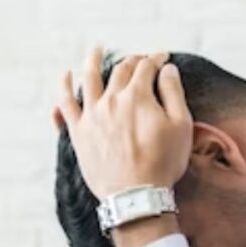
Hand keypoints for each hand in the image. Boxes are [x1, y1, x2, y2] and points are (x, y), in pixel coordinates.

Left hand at [54, 48, 192, 199]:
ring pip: (90, 78)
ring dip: (93, 60)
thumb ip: (173, 92)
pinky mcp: (78, 132)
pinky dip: (64, 87)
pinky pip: (65, 104)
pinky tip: (65, 76)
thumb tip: (167, 69)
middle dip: (133, 61)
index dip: (157, 59)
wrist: (134, 196)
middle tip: (140, 60)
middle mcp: (111, 99)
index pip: (147, 67)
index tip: (163, 58)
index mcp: (137, 96)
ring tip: (96, 50)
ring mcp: (91, 115)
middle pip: (121, 70)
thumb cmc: (162, 163)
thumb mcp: (181, 126)